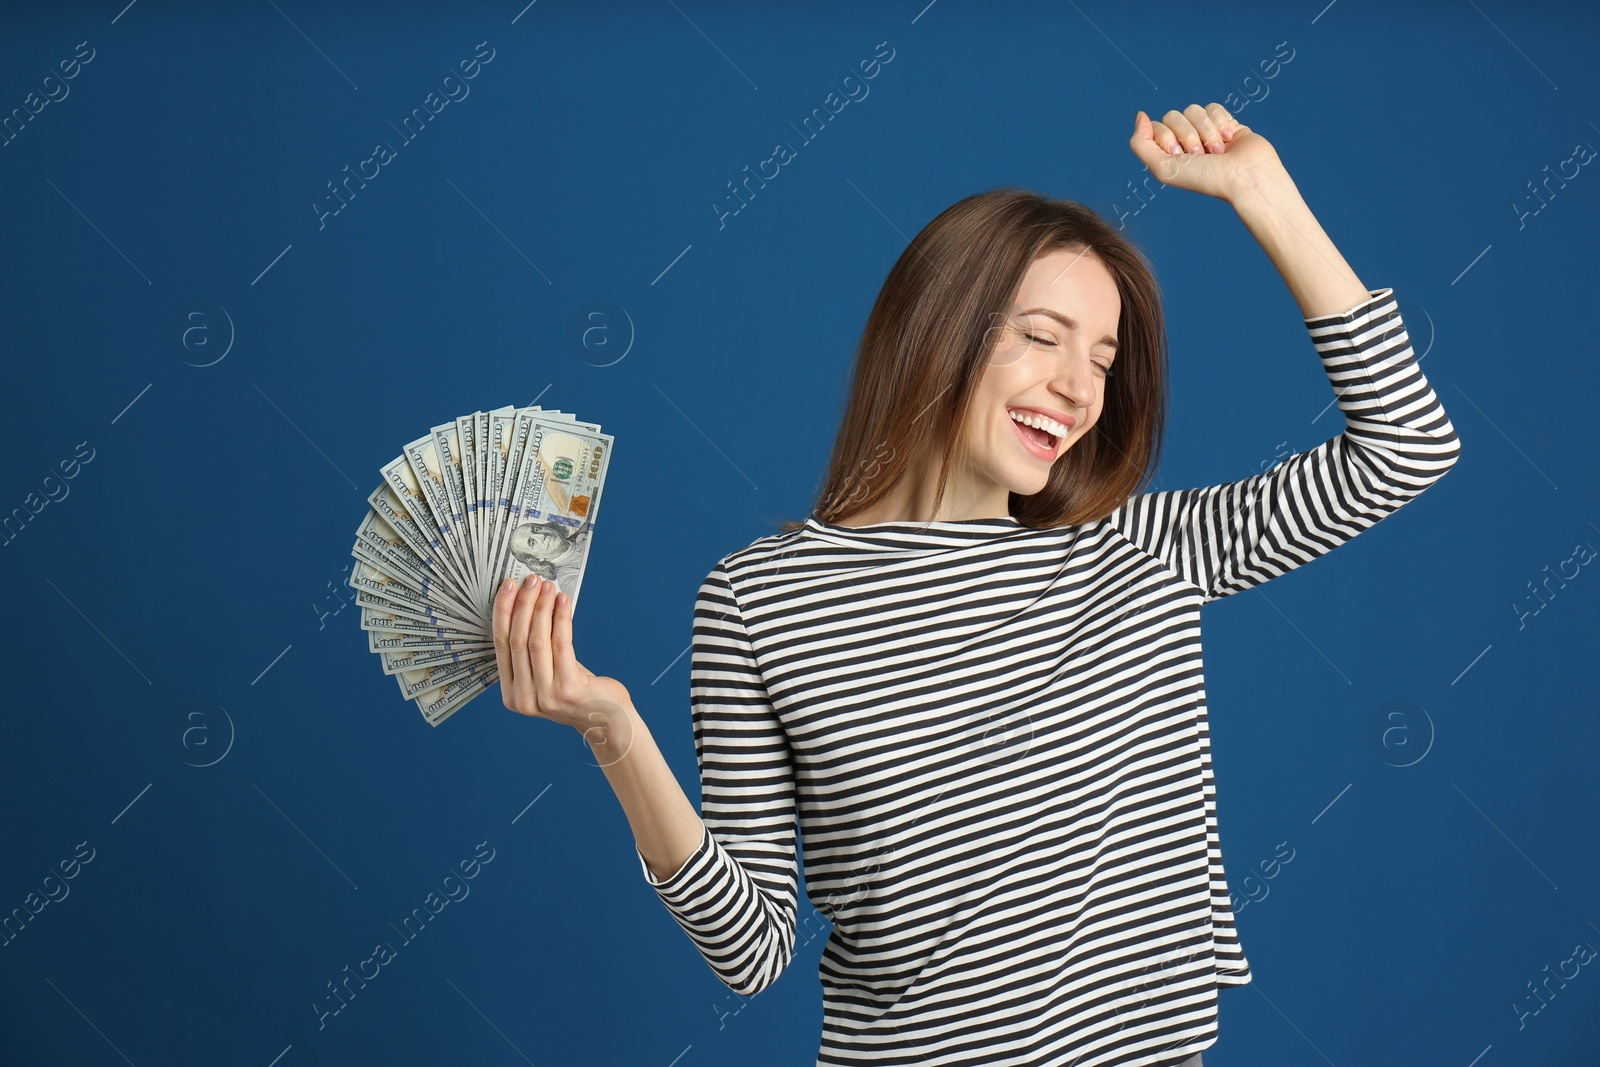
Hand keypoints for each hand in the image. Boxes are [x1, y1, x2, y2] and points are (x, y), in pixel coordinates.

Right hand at [492, 574, 634, 760]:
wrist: (606, 720)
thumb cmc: (575, 690)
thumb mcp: (545, 674)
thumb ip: (531, 651)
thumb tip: (525, 602)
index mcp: (511, 695)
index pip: (499, 645)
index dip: (502, 612)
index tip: (507, 587)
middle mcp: (524, 698)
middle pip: (517, 640)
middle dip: (522, 605)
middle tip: (530, 580)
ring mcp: (545, 696)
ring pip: (537, 641)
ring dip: (541, 608)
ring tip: (548, 587)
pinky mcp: (568, 689)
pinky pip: (561, 645)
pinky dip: (561, 618)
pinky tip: (564, 601)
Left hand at [1128, 102, 1285, 202]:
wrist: (1245, 176)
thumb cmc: (1205, 178)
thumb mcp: (1163, 168)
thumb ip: (1141, 144)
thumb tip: (1140, 115)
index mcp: (1169, 154)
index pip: (1156, 127)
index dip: (1167, 137)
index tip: (1180, 154)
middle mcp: (1185, 143)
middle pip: (1173, 115)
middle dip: (1187, 134)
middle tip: (1200, 155)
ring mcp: (1205, 132)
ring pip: (1194, 109)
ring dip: (1205, 131)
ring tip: (1217, 151)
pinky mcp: (1225, 123)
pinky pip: (1213, 107)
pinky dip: (1220, 122)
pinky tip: (1229, 139)